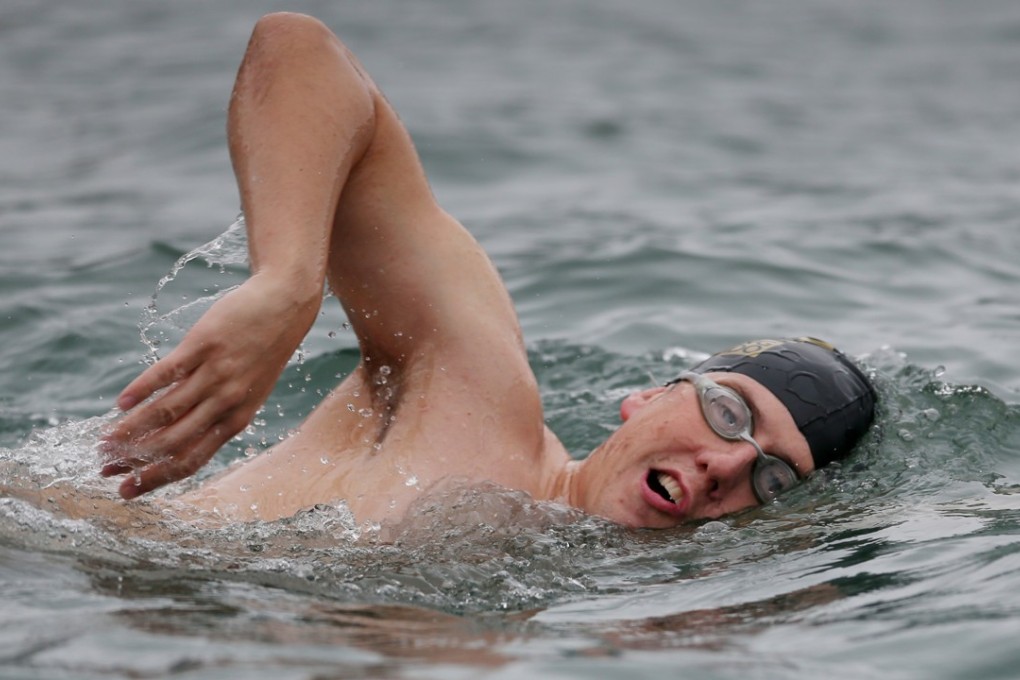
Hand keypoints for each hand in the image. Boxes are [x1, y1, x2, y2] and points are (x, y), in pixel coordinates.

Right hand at [101, 274, 319, 498]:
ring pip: (166, 411)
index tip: (128, 489)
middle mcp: (226, 402)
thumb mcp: (248, 392)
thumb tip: (175, 434)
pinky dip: (140, 390)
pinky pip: (166, 372)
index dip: (156, 477)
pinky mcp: (204, 344)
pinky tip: (120, 403)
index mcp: (237, 420)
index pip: (192, 460)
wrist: (285, 306)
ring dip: (130, 430)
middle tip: (104, 469)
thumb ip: (216, 415)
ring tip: (104, 441)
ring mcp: (215, 374)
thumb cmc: (263, 351)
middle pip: (173, 442)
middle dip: (135, 460)